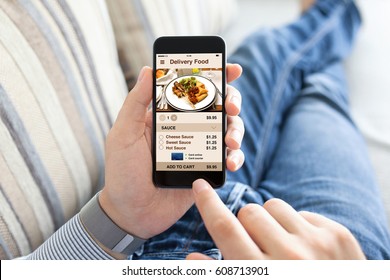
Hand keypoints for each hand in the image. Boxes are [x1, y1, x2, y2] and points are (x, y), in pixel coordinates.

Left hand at [99, 64, 243, 239]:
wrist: (132, 213)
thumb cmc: (123, 172)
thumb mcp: (124, 134)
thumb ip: (136, 103)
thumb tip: (149, 69)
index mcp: (167, 115)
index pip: (193, 89)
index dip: (215, 76)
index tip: (231, 68)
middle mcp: (187, 128)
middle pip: (218, 106)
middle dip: (232, 100)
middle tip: (232, 107)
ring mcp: (199, 149)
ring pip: (228, 130)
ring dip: (236, 130)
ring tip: (231, 141)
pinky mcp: (207, 170)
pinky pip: (228, 158)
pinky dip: (235, 157)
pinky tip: (231, 162)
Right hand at [187, 179, 365, 259]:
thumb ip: (220, 276)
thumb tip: (190, 257)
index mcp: (261, 274)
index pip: (225, 228)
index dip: (208, 203)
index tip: (200, 186)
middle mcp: (289, 257)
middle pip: (249, 212)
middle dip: (247, 225)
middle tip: (259, 248)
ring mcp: (317, 243)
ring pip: (274, 206)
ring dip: (272, 222)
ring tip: (283, 247)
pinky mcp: (338, 235)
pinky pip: (302, 212)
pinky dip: (297, 227)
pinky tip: (306, 250)